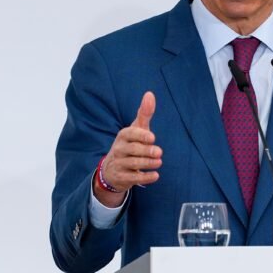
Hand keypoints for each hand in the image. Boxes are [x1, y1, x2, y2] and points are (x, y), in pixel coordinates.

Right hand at [94, 91, 163, 206]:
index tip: (152, 137)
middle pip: (133, 150)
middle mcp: (119, 149)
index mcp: (123, 136)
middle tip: (159, 152)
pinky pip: (133, 178)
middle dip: (146, 151)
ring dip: (148, 164)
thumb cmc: (130, 144)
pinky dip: (145, 178)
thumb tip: (150, 94)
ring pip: (133, 164)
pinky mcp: (122, 178)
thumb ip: (144, 113)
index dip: (141, 135)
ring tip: (159, 162)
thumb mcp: (136, 129)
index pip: (130, 134)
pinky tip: (155, 176)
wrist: (113, 169)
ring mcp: (119, 164)